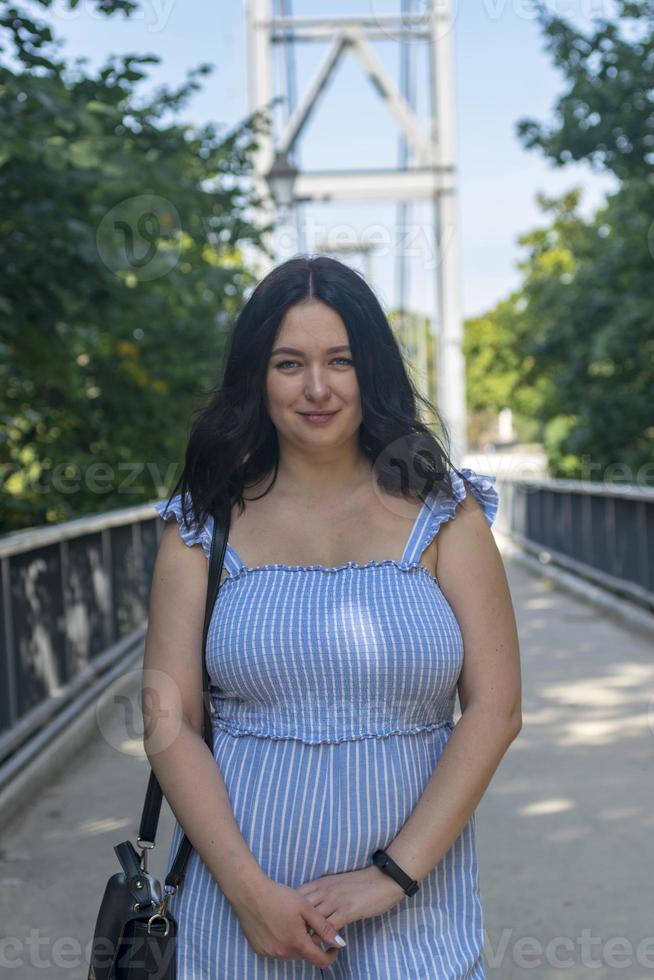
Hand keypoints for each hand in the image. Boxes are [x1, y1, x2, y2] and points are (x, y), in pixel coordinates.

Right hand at [229, 875, 345, 967]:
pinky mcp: (259, 949)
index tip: (333, 946)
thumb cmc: (279, 897)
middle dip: (311, 944)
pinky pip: (276, 950)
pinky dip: (282, 942)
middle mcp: (283, 953)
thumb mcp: (306, 908)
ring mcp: (269, 952)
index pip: (320, 961)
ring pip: (290, 953)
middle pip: (304, 955)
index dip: (331, 955)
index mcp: (297, 943)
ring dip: (296, 943)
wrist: (250, 893)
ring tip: (292, 921)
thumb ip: (324, 927)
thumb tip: (340, 943)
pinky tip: (278, 924)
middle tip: (308, 924)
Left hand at [295, 865, 406, 934]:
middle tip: (295, 936)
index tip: (290, 921)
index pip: (297, 896)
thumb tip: (310, 906)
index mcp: (320, 883)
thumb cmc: (360, 882)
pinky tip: (325, 946)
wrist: (383, 879)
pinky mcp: (347, 911)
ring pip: (312, 920)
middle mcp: (324, 891)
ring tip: (306, 945)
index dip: (291, 909)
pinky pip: (329, 928)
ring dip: (308, 933)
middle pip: (301, 909)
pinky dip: (323, 938)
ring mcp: (335, 901)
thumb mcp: (336, 883)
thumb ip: (322, 893)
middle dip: (296, 923)